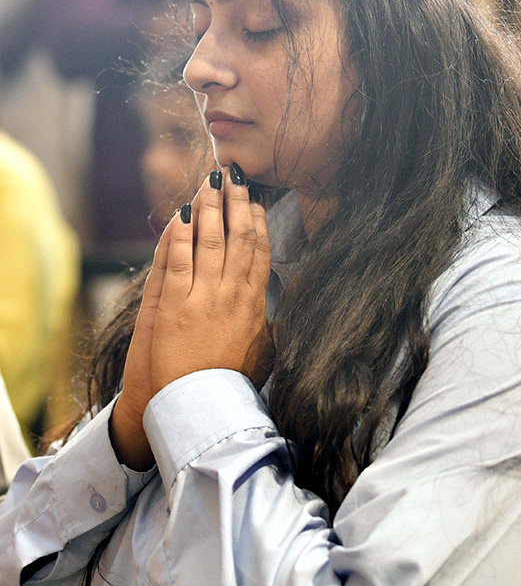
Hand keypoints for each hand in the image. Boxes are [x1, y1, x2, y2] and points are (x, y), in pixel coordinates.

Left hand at [111, 167, 271, 469]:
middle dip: (236, 202)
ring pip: (210, 240)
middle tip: (233, 175)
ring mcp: (204, 298)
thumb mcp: (264, 355)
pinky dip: (179, 233)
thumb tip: (280, 310)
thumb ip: (272, 327)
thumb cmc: (230, 385)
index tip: (255, 200)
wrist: (198, 409)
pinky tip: (181, 212)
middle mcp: (233, 295)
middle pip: (238, 238)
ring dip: (210, 207)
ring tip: (209, 181)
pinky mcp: (173, 305)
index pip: (259, 253)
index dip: (257, 222)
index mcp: (255, 306)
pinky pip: (178, 258)